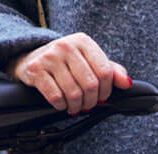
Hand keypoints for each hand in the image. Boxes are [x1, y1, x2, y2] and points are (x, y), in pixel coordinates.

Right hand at [7, 33, 131, 114]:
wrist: (31, 58)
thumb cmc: (66, 64)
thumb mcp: (89, 62)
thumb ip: (111, 71)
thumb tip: (126, 83)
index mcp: (83, 42)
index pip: (105, 72)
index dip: (106, 91)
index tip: (102, 97)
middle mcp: (66, 45)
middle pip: (91, 85)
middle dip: (91, 102)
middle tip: (87, 105)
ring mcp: (50, 57)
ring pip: (74, 94)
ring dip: (76, 107)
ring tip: (74, 106)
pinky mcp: (36, 69)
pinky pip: (56, 97)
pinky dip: (61, 106)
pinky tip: (61, 104)